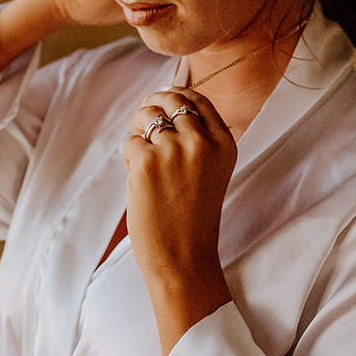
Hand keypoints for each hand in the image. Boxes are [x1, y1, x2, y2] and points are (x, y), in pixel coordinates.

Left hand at [124, 88, 236, 355]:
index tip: (162, 105)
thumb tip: (168, 101)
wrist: (183, 258)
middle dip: (152, 106)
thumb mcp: (213, 171)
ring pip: (147, 117)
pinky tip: (140, 180)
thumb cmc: (194, 217)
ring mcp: (174, 150)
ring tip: (142, 157)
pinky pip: (132, 143)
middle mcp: (202, 142)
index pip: (197, 99)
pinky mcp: (147, 162)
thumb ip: (199, 139)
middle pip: (170, 99)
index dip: (175, 96)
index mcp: (225, 143)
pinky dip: (130, 158)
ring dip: (139, 130)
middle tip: (143, 124)